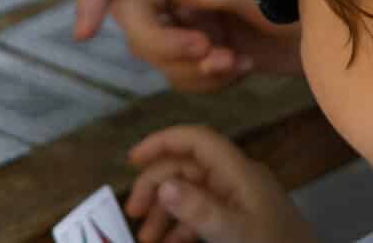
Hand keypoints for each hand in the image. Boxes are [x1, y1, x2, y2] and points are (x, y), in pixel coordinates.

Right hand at [74, 0, 302, 90]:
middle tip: (209, 52)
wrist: (332, 23)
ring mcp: (188, 17)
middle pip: (133, 21)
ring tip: (234, 61)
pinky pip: (180, 76)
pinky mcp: (202, 48)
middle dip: (166, 46)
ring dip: (192, 68)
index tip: (82, 33)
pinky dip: (207, 80)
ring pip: (155, 56)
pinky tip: (240, 67)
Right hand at [126, 124, 316, 242]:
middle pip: (188, 168)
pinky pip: (202, 215)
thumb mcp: (235, 232)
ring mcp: (238, 200)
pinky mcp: (239, 220)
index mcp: (239, 172)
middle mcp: (237, 179)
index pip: (197, 140)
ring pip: (191, 194)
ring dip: (165, 212)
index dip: (163, 141)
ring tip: (146, 237)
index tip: (132, 160)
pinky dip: (181, 228)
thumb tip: (163, 184)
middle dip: (157, 186)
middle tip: (133, 213)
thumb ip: (199, 209)